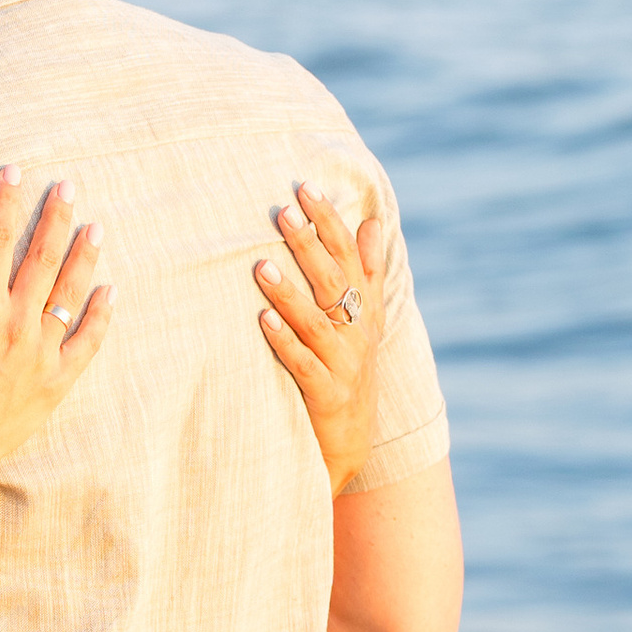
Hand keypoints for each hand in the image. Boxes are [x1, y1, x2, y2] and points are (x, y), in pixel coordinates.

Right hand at [0, 169, 113, 538]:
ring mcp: (41, 352)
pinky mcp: (56, 379)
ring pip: (69, 293)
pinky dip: (100, 316)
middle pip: (41, 259)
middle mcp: (17, 324)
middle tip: (68, 187)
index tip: (15, 173)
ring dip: (83, 257)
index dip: (5, 203)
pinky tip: (109, 291)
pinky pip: (86, 342)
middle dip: (54, 218)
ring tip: (96, 227)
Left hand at [256, 182, 392, 492]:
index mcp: (365, 310)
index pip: (350, 255)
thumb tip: (370, 223)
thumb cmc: (348, 372)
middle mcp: (359, 333)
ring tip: (260, 267)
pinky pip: (304, 364)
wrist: (350, 443)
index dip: (330, 222)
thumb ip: (366, 272)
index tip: (306, 188)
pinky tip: (263, 321)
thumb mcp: (363, 322)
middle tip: (283, 212)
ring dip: (289, 293)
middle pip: (334, 281)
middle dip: (309, 245)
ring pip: (318, 322)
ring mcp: (345, 365)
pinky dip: (285, 341)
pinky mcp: (327, 395)